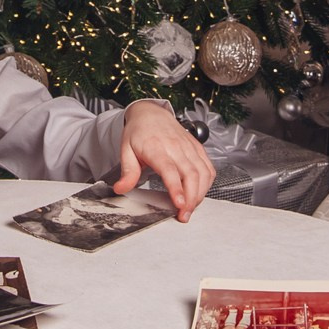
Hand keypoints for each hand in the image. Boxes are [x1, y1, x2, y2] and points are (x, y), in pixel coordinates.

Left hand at [114, 100, 214, 220]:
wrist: (150, 113)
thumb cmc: (138, 132)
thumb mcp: (126, 150)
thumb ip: (127, 172)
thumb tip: (120, 189)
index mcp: (156, 147)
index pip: (169, 170)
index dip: (176, 188)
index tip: (179, 204)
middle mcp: (176, 147)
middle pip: (191, 175)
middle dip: (191, 198)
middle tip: (184, 215)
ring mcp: (189, 147)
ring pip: (203, 172)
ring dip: (200, 193)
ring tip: (190, 208)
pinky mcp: (197, 148)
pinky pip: (209, 167)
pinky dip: (208, 183)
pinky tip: (199, 193)